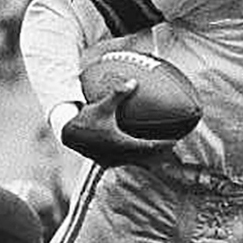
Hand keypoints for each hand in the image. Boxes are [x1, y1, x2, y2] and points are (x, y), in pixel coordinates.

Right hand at [60, 82, 181, 167]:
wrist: (67, 133)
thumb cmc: (86, 119)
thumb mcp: (103, 105)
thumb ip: (119, 94)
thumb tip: (134, 82)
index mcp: (122, 144)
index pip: (149, 147)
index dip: (163, 144)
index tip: (176, 141)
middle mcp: (119, 155)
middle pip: (145, 158)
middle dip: (159, 152)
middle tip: (172, 145)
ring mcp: (112, 160)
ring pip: (135, 161)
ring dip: (147, 156)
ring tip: (159, 150)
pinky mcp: (105, 161)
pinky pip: (125, 160)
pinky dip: (134, 156)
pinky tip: (135, 150)